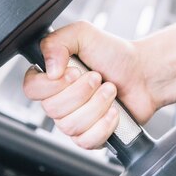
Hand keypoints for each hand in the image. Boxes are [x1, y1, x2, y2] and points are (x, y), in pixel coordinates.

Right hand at [23, 21, 157, 148]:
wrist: (144, 74)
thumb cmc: (114, 54)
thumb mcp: (83, 34)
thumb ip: (56, 42)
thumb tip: (49, 70)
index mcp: (52, 77)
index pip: (31, 89)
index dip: (52, 84)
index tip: (74, 71)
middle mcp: (58, 101)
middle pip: (52, 109)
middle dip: (82, 91)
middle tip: (98, 78)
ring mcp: (73, 120)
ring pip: (70, 126)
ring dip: (96, 105)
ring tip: (110, 91)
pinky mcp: (91, 136)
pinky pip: (86, 141)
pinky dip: (104, 125)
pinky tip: (114, 111)